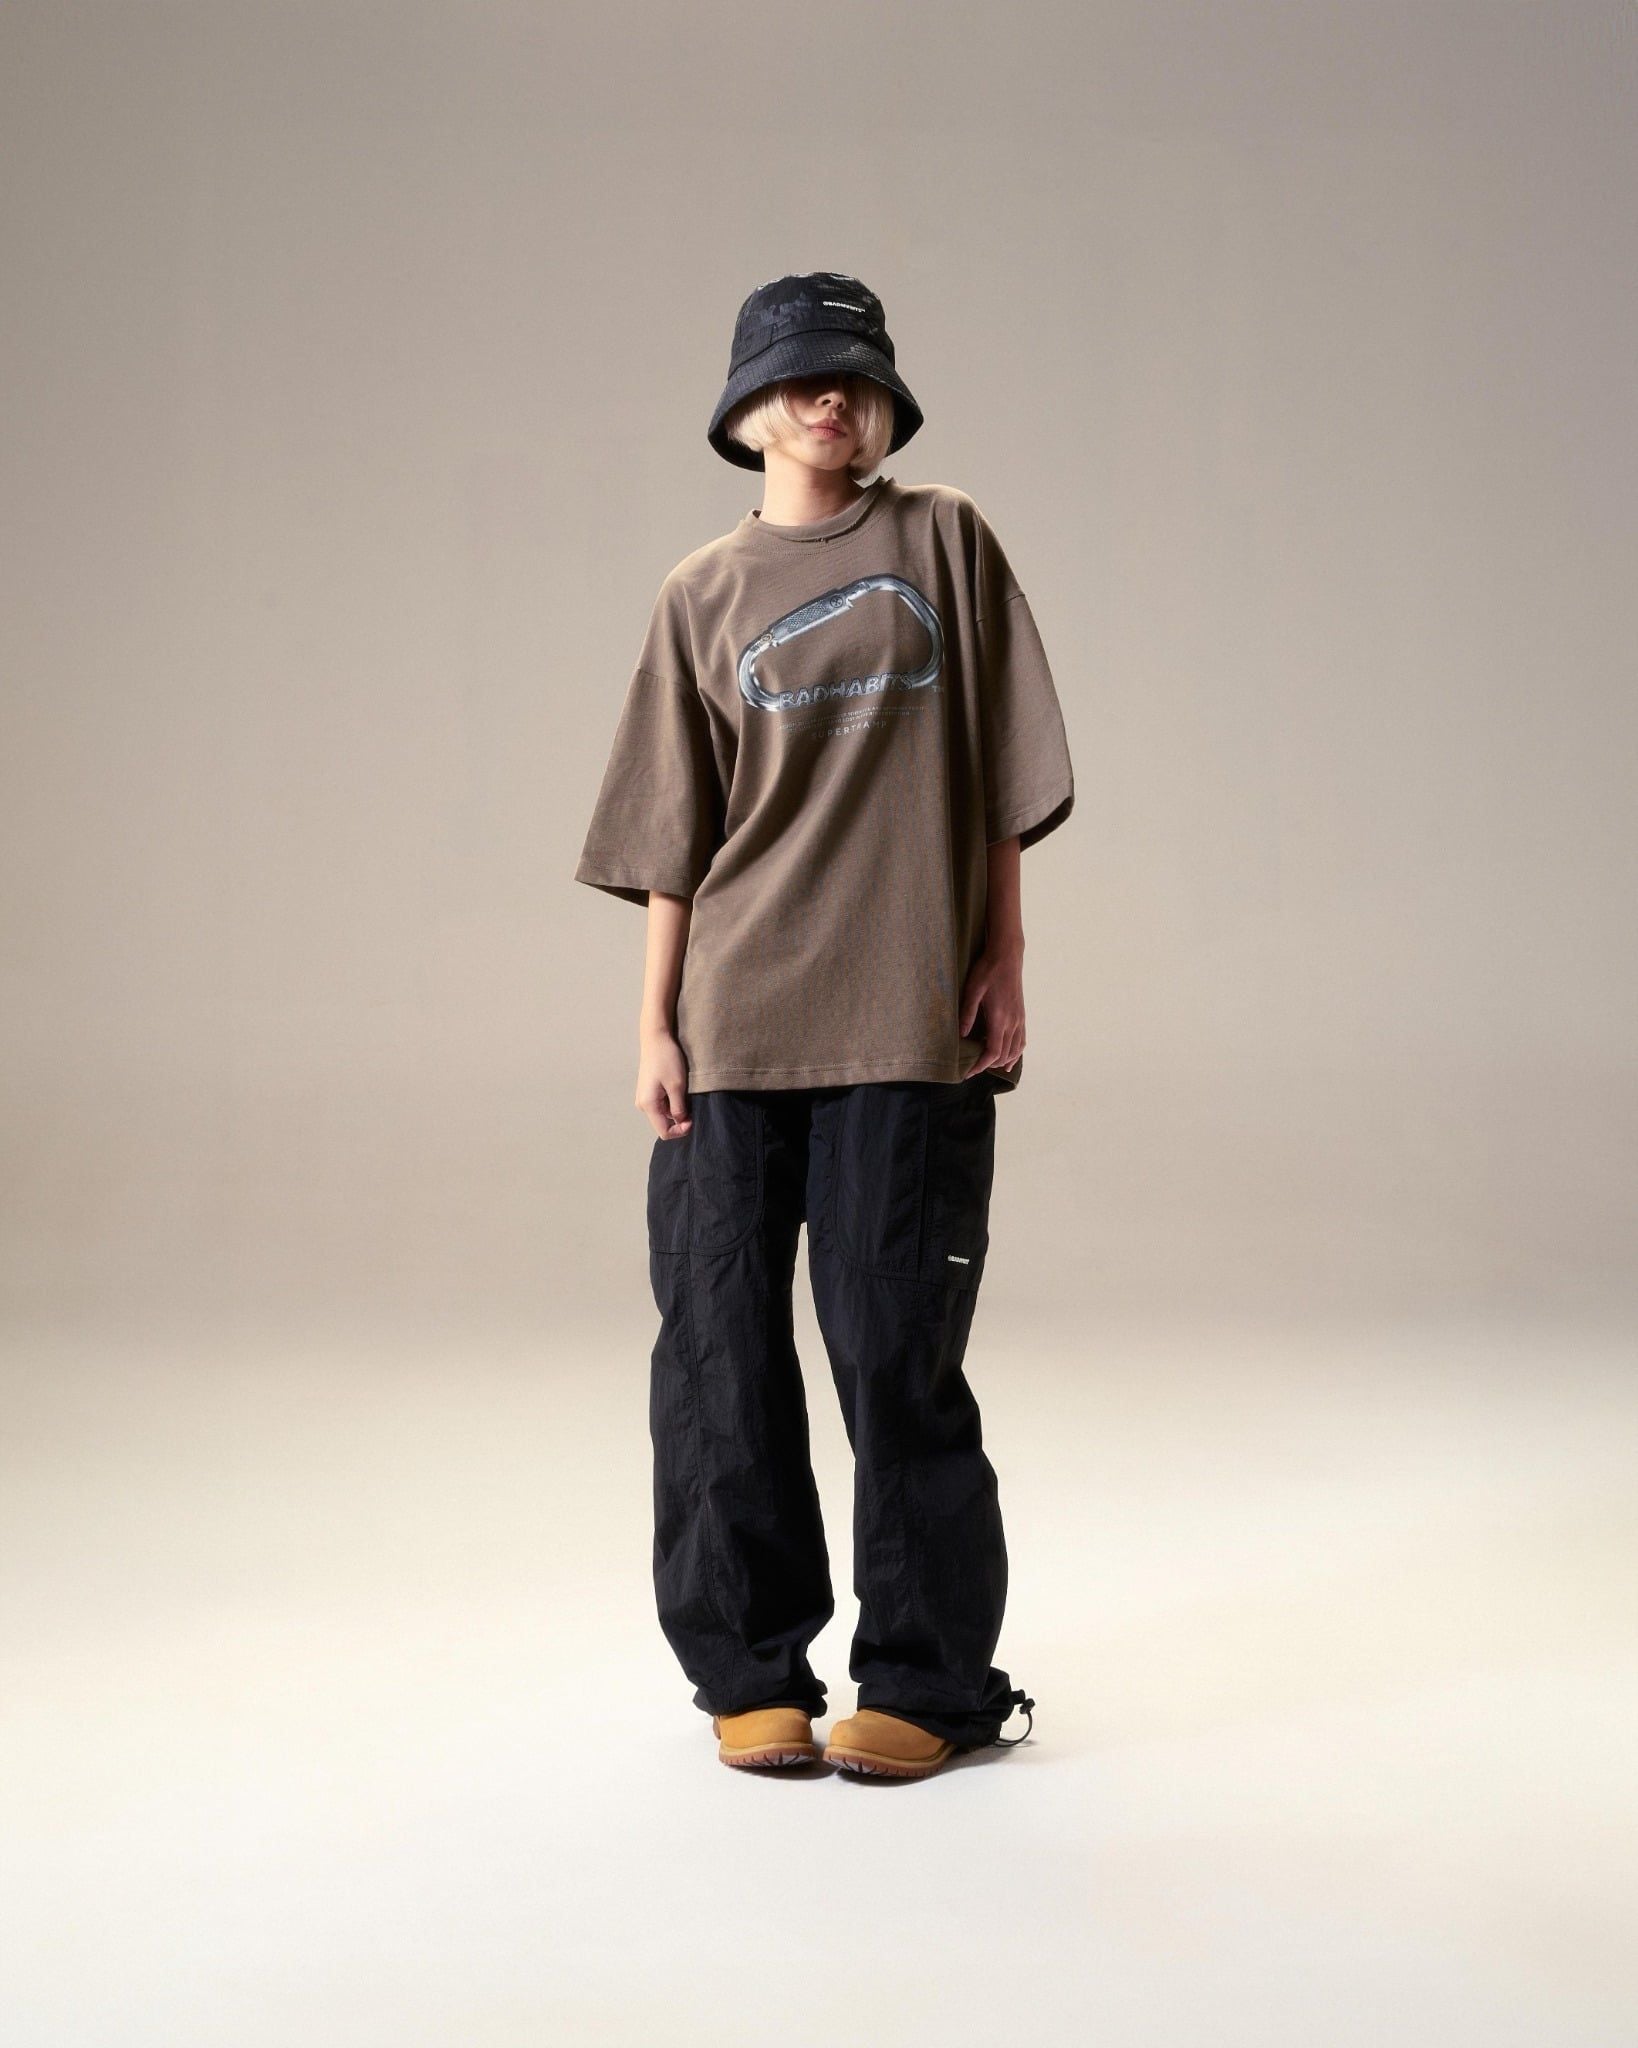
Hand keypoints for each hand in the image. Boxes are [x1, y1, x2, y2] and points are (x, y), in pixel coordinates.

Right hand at [637, 1027, 692, 1136]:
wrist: (656, 1039)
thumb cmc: (666, 1059)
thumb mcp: (677, 1086)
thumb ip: (679, 1108)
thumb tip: (682, 1122)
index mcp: (648, 1105)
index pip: (664, 1131)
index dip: (680, 1131)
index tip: (693, 1120)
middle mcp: (642, 1104)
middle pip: (663, 1124)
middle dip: (679, 1121)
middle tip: (692, 1108)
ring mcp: (644, 1098)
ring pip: (663, 1114)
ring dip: (676, 1110)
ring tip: (685, 1095)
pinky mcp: (647, 1091)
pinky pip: (661, 1104)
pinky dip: (671, 1102)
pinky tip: (678, 1090)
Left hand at [959, 941, 1024, 1075]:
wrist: (1007, 956)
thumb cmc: (987, 971)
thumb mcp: (972, 990)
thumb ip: (967, 1014)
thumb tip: (961, 1035)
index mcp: (999, 1019)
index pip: (993, 1052)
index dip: (981, 1066)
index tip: (969, 1072)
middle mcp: (1013, 1022)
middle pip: (1004, 1055)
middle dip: (989, 1065)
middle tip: (973, 1067)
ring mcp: (1020, 1019)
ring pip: (1015, 1050)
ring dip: (1003, 1061)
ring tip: (988, 1065)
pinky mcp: (1022, 1014)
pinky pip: (1022, 1040)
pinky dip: (1016, 1052)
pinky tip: (1009, 1057)